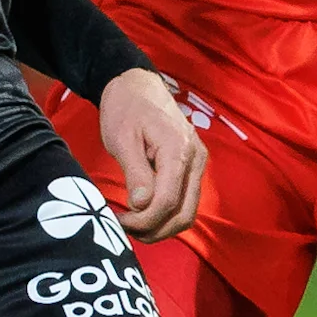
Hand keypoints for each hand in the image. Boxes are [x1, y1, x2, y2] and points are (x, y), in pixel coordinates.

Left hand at [93, 68, 207, 238]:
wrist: (138, 86)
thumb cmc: (126, 108)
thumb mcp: (122, 139)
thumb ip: (135, 172)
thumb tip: (141, 205)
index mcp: (179, 150)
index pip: (167, 201)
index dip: (143, 220)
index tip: (118, 219)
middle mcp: (196, 160)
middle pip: (184, 215)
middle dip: (154, 230)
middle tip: (125, 228)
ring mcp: (198, 165)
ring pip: (188, 213)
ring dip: (161, 227)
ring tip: (133, 224)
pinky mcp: (193, 168)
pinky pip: (185, 202)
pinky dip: (166, 215)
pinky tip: (143, 212)